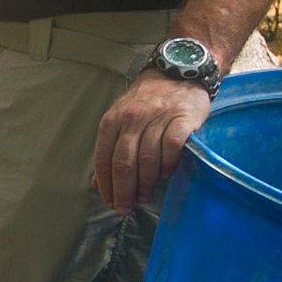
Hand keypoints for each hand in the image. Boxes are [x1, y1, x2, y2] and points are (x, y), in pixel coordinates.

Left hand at [92, 71, 212, 213]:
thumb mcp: (121, 119)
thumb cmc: (146, 102)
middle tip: (126, 208)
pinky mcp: (182, 119)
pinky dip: (167, 166)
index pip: (104, 158)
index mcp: (112, 120)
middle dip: (123, 190)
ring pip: (147, 158)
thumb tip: (98, 182)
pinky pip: (172, 148)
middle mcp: (132, 118)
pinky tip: (165, 175)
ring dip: (145, 183)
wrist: (177, 73)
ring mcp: (157, 117)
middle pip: (124, 162)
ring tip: (144, 196)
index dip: (106, 185)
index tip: (110, 203)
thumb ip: (110, 149)